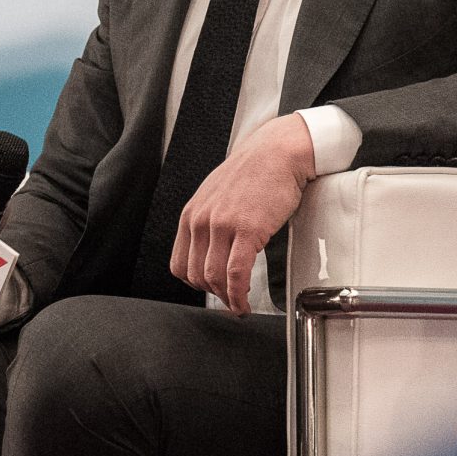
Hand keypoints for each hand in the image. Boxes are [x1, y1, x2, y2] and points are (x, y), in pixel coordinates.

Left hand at [172, 112, 315, 312]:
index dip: (195, 284)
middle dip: (213, 294)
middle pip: (195, 275)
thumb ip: (209, 222)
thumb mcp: (216, 196)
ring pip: (214, 278)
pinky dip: (238, 296)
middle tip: (230, 299)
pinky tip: (245, 301)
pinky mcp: (247, 230)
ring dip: (227, 299)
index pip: (179, 264)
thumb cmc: (254, 172)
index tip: (211, 290)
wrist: (277, 152)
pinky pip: (237, 274)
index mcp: (192, 214)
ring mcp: (223, 225)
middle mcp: (202, 220)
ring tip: (239, 304)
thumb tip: (212, 252)